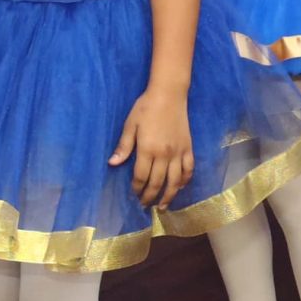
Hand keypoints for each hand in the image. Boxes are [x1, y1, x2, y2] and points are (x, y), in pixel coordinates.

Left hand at [110, 88, 193, 207]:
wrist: (169, 95)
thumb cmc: (146, 108)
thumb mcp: (130, 125)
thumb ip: (123, 146)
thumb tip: (112, 164)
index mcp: (148, 149)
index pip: (141, 176)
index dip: (136, 188)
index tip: (133, 195)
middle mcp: (164, 155)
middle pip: (157, 182)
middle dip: (150, 196)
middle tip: (145, 205)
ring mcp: (178, 153)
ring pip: (175, 181)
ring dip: (169, 196)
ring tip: (163, 206)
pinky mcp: (189, 148)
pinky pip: (189, 169)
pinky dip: (185, 181)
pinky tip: (180, 188)